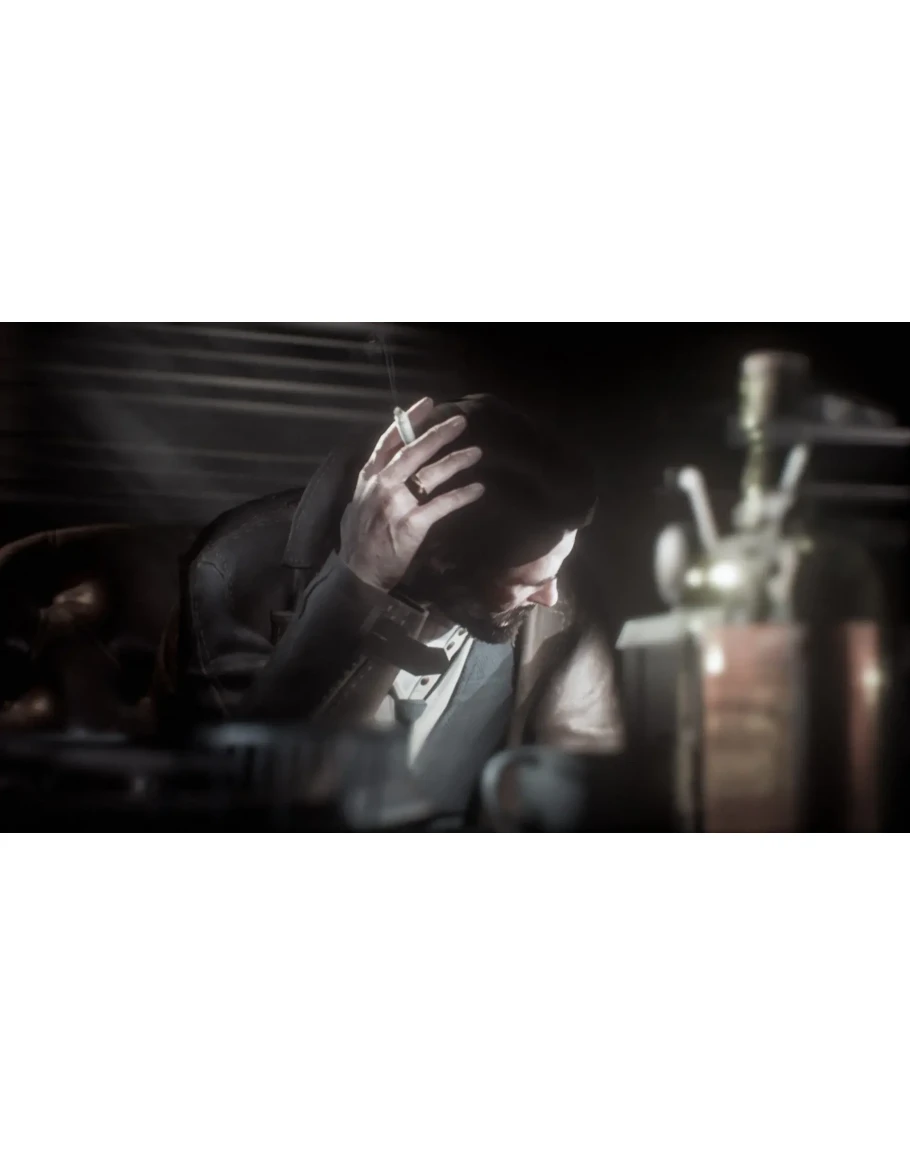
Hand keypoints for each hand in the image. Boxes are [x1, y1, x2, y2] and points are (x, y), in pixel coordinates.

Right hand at [339, 397, 483, 591]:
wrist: (356, 572)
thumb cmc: (358, 538)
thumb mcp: (357, 502)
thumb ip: (372, 482)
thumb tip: (385, 465)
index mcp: (369, 477)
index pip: (389, 441)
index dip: (409, 420)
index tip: (427, 403)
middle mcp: (382, 485)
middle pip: (414, 451)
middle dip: (439, 434)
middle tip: (461, 422)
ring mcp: (396, 504)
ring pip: (431, 475)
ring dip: (456, 461)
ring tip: (477, 452)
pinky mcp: (412, 525)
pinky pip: (442, 505)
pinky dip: (462, 495)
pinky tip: (478, 489)